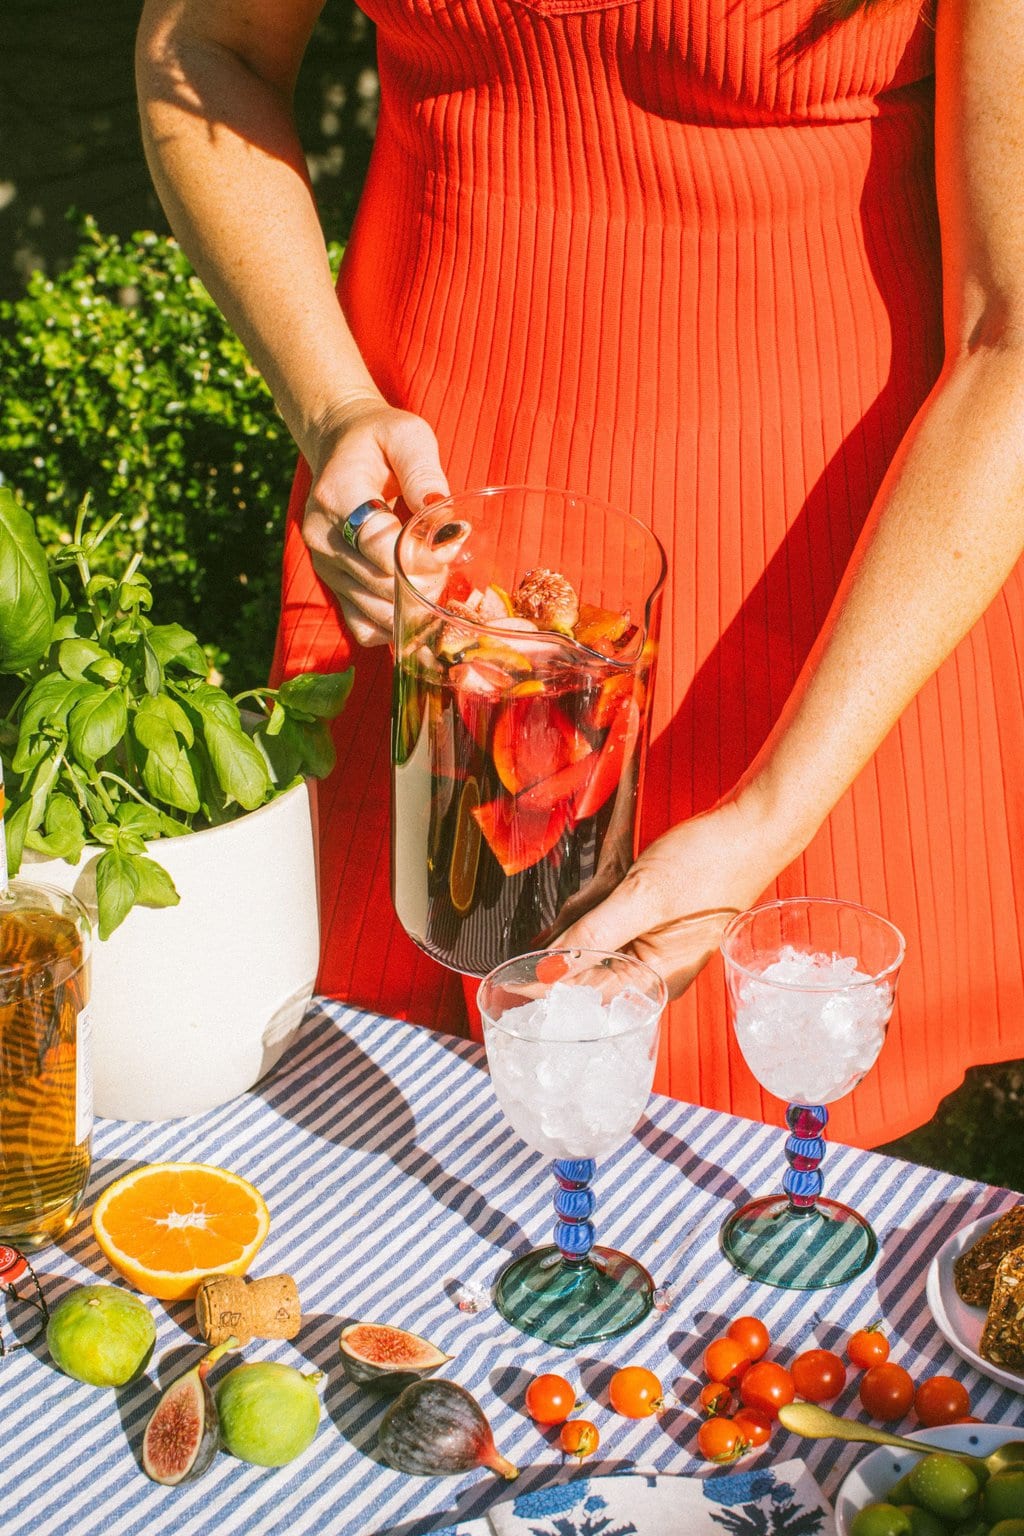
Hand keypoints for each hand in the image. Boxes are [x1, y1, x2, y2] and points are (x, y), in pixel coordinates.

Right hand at [303, 397, 448, 646]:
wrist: (340, 446)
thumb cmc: (379, 439)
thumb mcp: (407, 437)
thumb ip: (425, 474)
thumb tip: (446, 527)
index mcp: (338, 496)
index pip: (381, 547)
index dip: (424, 556)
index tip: (454, 542)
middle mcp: (323, 536)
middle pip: (382, 586)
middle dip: (426, 583)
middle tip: (450, 563)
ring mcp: (324, 565)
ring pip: (375, 613)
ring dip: (414, 606)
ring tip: (435, 579)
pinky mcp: (332, 585)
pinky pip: (363, 626)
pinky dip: (394, 626)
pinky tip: (415, 606)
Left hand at [556, 796, 789, 997]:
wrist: (753, 827)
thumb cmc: (712, 862)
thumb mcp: (642, 898)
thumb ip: (593, 935)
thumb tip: (548, 969)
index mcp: (655, 980)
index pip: (583, 996)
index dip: (542, 987)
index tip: (506, 982)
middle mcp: (656, 973)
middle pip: (588, 975)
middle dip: (559, 956)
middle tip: (534, 939)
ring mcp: (659, 948)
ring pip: (597, 950)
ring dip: (577, 933)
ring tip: (563, 915)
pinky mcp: (658, 924)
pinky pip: (614, 929)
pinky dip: (595, 917)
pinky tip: (587, 900)